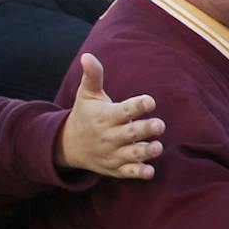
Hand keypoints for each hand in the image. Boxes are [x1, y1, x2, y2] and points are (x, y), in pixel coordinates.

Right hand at [59, 54, 163, 180]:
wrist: (68, 146)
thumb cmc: (84, 115)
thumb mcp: (86, 95)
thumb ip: (93, 76)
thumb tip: (87, 55)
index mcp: (106, 116)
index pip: (123, 110)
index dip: (137, 106)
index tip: (150, 101)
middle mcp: (110, 135)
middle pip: (130, 133)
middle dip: (145, 129)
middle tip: (160, 124)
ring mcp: (113, 154)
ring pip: (132, 154)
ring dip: (145, 152)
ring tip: (158, 147)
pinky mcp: (116, 168)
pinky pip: (128, 172)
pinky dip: (138, 173)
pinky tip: (150, 171)